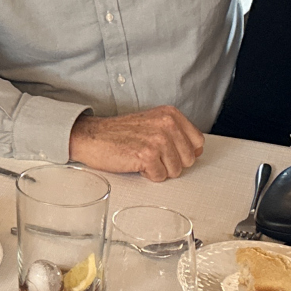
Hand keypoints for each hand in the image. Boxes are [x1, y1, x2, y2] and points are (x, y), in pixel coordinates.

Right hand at [68, 106, 203, 181]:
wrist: (92, 136)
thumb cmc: (121, 133)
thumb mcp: (153, 124)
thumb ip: (177, 134)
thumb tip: (198, 150)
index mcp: (171, 114)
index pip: (198, 142)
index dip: (183, 152)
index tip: (167, 150)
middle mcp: (167, 124)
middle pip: (189, 159)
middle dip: (171, 162)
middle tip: (151, 154)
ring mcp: (158, 139)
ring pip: (176, 170)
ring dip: (158, 169)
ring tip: (142, 157)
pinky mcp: (147, 155)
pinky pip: (160, 177)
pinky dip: (147, 174)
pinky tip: (136, 162)